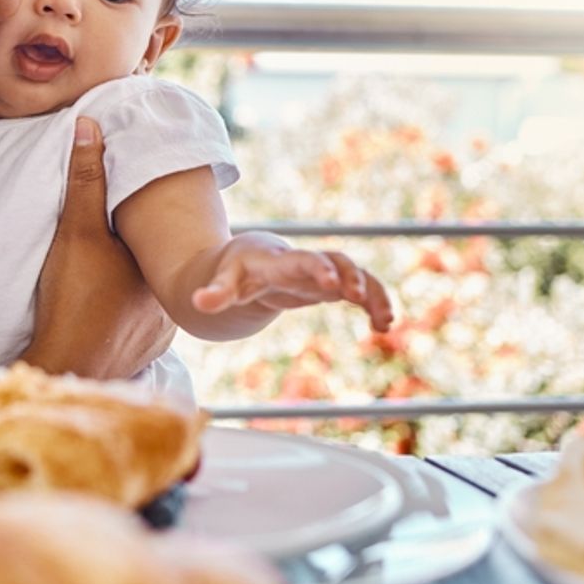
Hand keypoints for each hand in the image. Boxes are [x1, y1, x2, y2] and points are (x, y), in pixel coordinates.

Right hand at [23, 117, 173, 378]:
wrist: (65, 366)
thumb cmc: (74, 298)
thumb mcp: (76, 231)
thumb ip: (84, 179)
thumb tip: (90, 125)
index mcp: (162, 266)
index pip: (161, 235)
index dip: (143, 223)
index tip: (126, 215)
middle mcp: (171, 299)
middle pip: (154, 266)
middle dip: (134, 256)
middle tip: (110, 249)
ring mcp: (160, 332)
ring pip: (148, 297)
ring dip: (131, 290)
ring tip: (104, 281)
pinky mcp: (144, 353)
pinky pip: (140, 327)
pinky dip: (124, 318)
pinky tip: (103, 312)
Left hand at [192, 239, 394, 332]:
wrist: (251, 256)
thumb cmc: (236, 270)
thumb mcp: (223, 281)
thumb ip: (215, 292)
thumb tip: (198, 303)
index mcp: (279, 260)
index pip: (301, 260)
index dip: (318, 269)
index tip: (333, 284)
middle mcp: (306, 261)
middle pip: (335, 260)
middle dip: (350, 276)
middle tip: (358, 297)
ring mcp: (322, 271)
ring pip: (355, 273)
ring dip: (372, 292)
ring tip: (385, 321)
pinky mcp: (332, 283)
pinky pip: (360, 288)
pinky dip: (373, 302)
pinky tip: (383, 326)